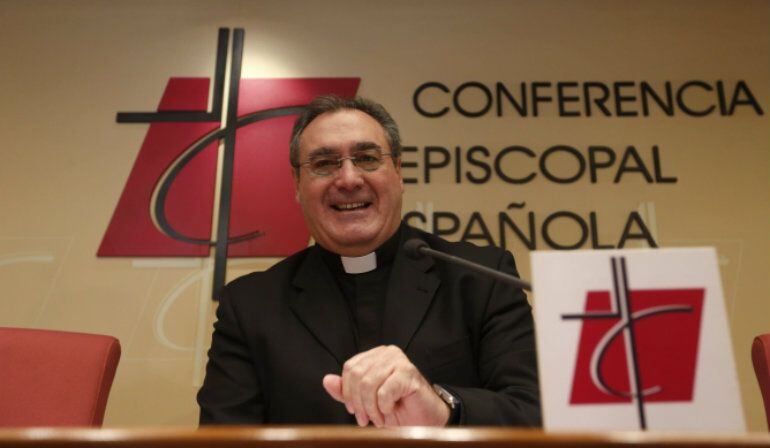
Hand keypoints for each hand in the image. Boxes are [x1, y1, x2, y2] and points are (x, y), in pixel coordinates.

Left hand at [322, 345, 449, 426]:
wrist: (424, 420)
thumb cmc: (398, 408)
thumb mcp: (366, 401)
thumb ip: (346, 391)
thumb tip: (327, 380)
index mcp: (375, 355)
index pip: (350, 368)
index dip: (348, 392)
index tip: (354, 410)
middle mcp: (387, 352)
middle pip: (357, 376)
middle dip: (358, 403)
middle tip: (365, 420)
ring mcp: (399, 360)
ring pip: (369, 384)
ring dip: (371, 408)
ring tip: (379, 419)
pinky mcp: (409, 373)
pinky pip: (384, 391)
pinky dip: (384, 407)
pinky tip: (390, 411)